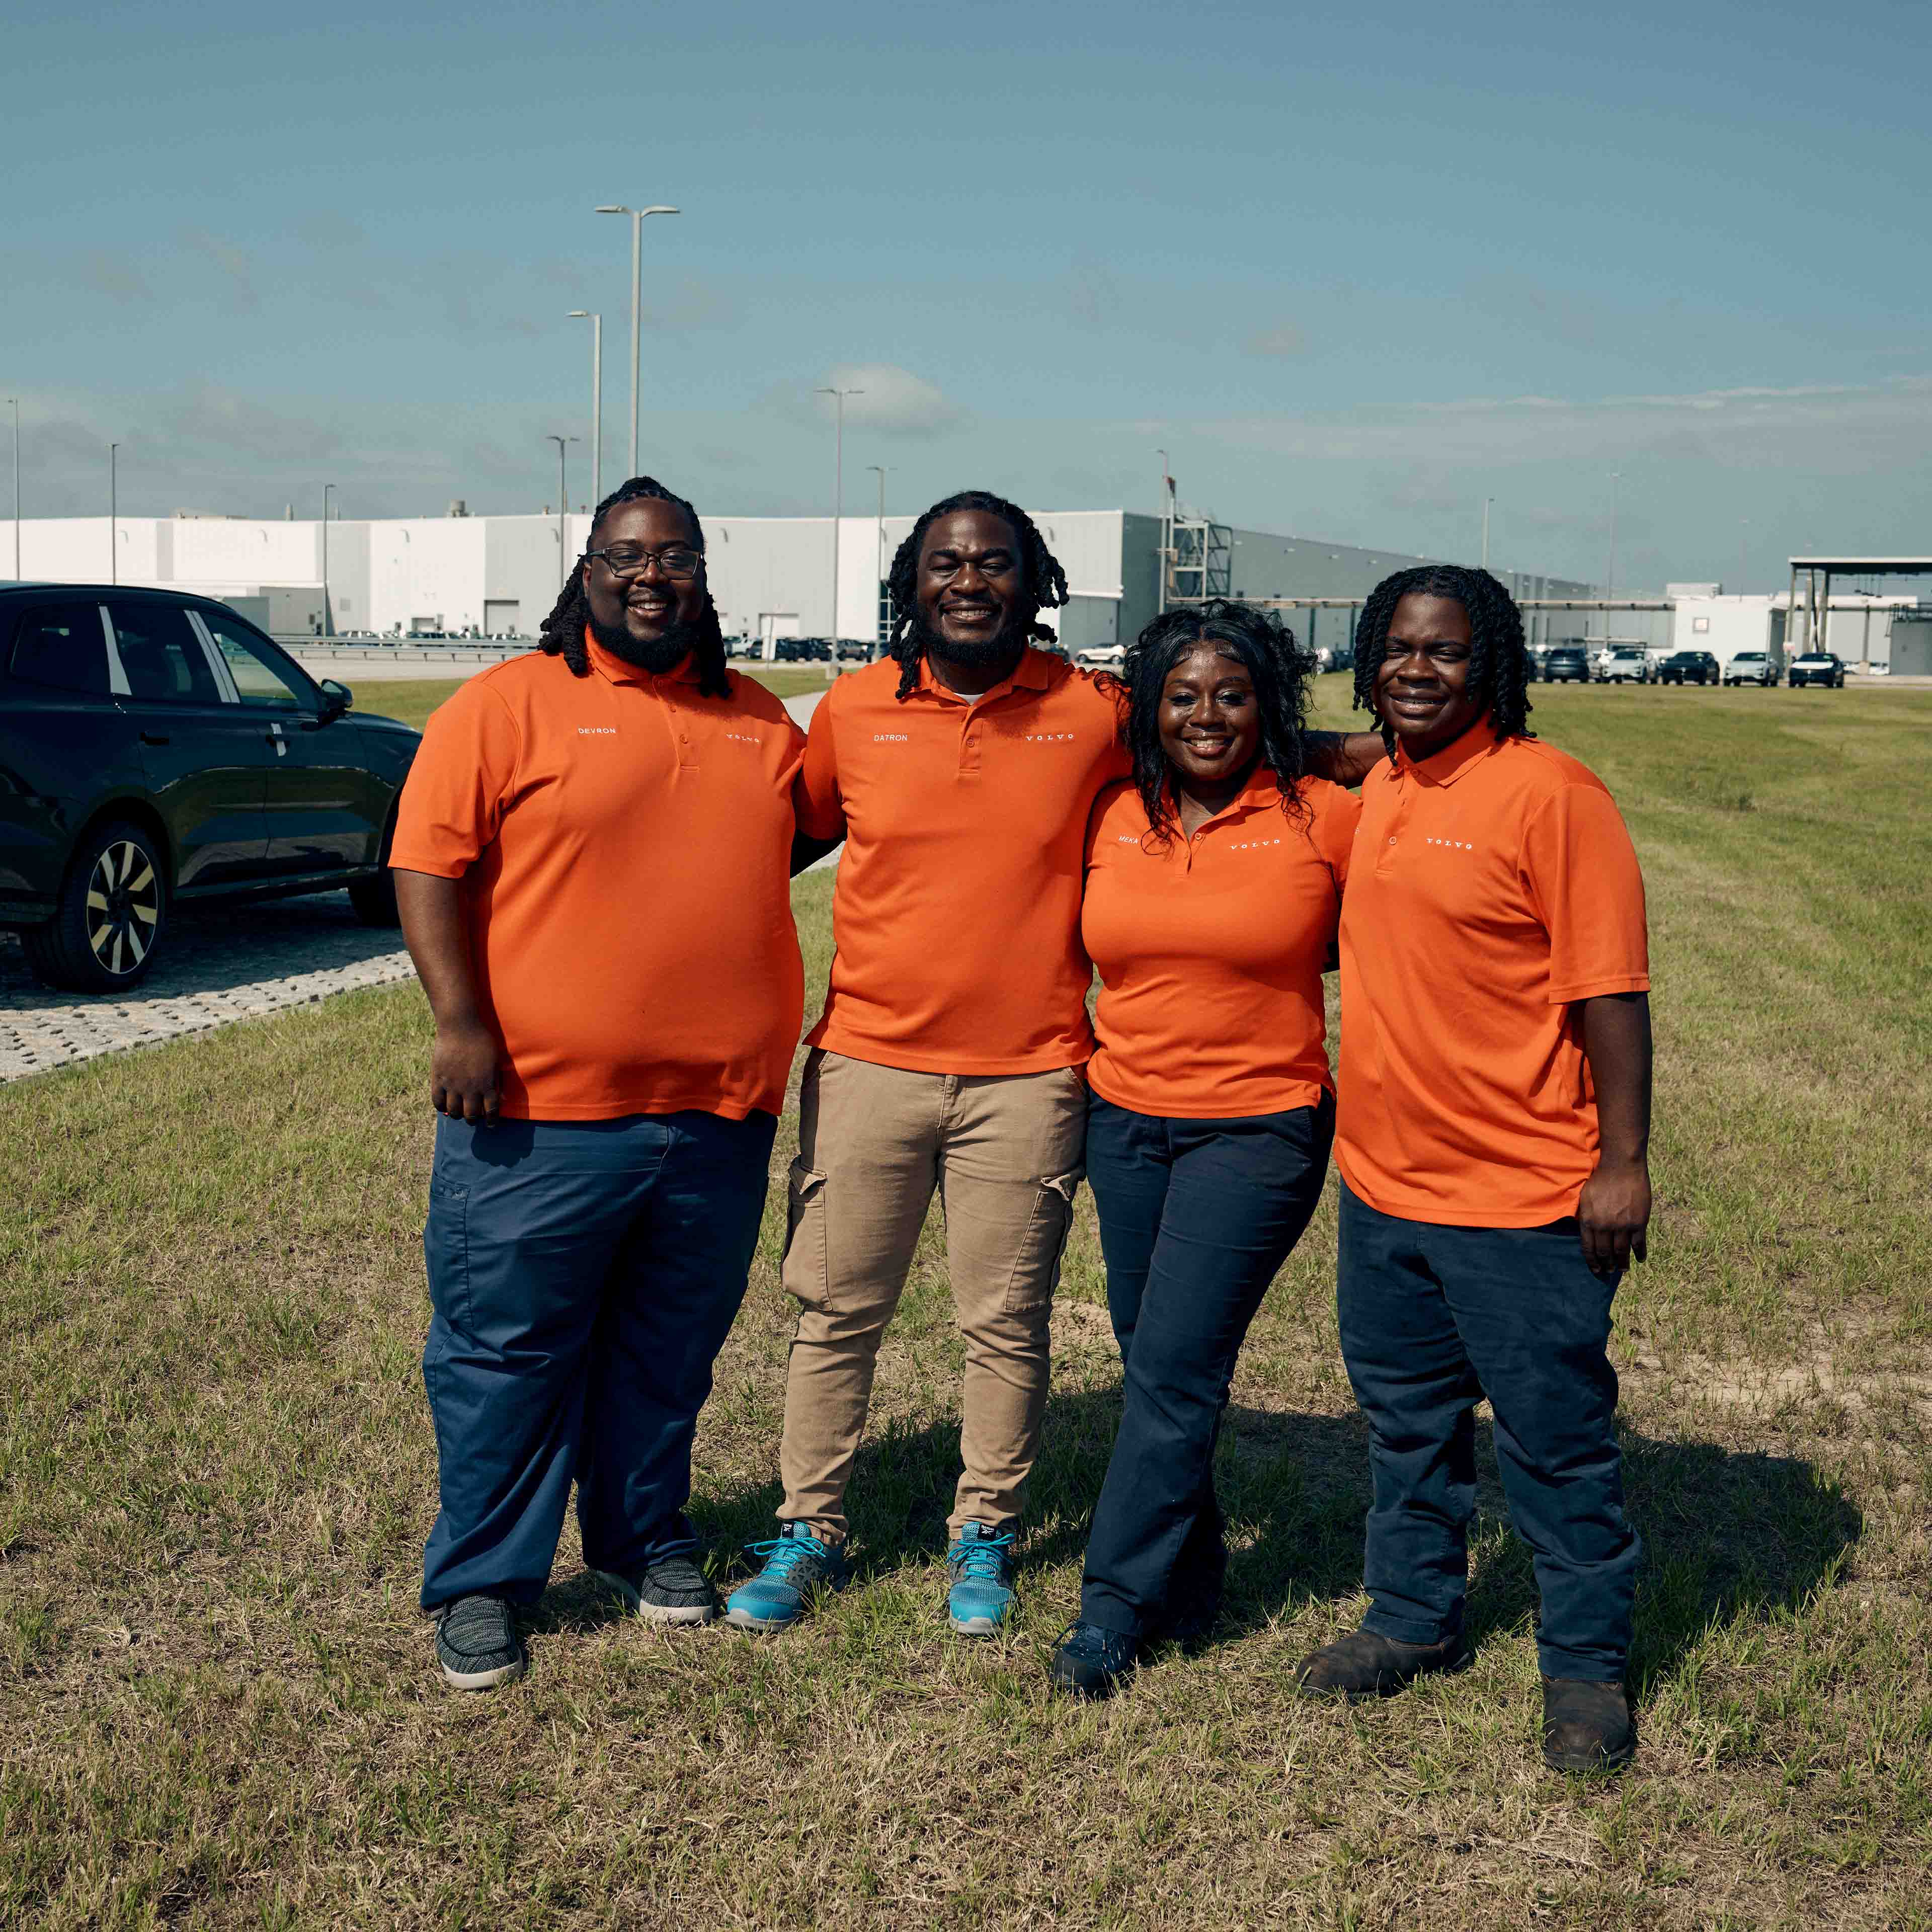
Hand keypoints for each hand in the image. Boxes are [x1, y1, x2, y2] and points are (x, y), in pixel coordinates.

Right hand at [431, 1019, 500, 1124]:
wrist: (460, 1027)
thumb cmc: (482, 1040)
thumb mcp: (496, 1061)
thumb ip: (496, 1080)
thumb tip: (499, 1097)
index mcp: (488, 1084)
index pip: (491, 1111)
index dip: (491, 1120)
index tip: (491, 1124)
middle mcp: (471, 1089)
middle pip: (472, 1115)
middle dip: (474, 1119)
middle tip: (473, 1118)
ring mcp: (453, 1085)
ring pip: (454, 1112)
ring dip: (458, 1115)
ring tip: (459, 1112)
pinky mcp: (438, 1080)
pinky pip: (438, 1102)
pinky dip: (441, 1108)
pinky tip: (445, 1106)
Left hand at [1576, 1156, 1649, 1278]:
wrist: (1621, 1167)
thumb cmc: (1600, 1180)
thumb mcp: (1584, 1198)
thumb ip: (1584, 1216)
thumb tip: (1582, 1231)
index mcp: (1589, 1221)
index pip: (1589, 1248)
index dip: (1592, 1262)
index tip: (1595, 1270)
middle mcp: (1604, 1226)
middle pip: (1605, 1253)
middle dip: (1606, 1265)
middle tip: (1609, 1271)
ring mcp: (1622, 1225)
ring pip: (1621, 1251)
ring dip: (1622, 1263)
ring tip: (1622, 1269)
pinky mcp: (1638, 1222)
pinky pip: (1639, 1243)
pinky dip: (1639, 1253)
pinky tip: (1639, 1259)